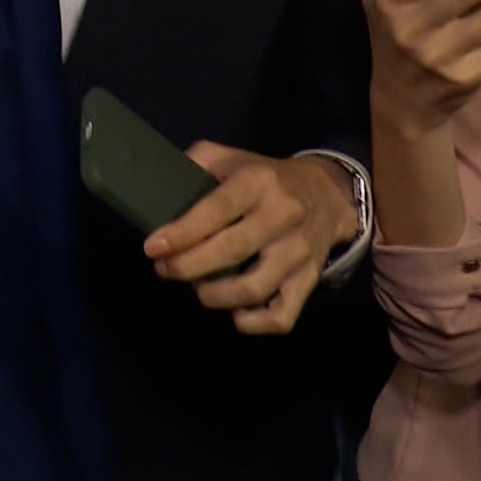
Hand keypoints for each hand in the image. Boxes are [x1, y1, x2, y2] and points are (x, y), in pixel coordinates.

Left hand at [145, 143, 358, 334]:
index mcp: (258, 182)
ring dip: (215, 296)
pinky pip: (281, 316)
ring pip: (255, 288)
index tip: (152, 248)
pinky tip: (233, 310)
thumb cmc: (264, 178)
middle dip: (188, 266)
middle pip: (232, 251)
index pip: (217, 210)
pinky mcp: (310, 280)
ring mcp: (299, 251)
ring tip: (197, 287)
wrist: (328, 194)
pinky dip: (252, 323)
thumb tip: (156, 186)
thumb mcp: (230, 158)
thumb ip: (194, 164)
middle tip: (164, 269)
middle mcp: (283, 216)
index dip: (182, 233)